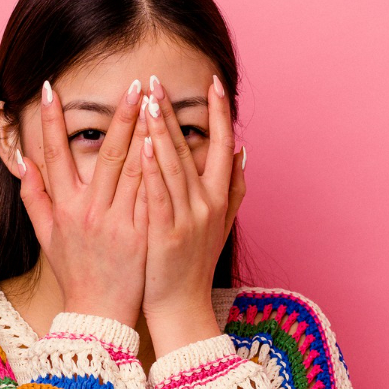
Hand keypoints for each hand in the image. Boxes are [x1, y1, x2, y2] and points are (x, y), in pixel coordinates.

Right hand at [16, 77, 150, 328]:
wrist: (99, 315)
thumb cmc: (76, 274)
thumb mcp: (46, 237)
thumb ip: (34, 198)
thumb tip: (23, 163)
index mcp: (64, 208)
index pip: (54, 155)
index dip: (50, 121)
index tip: (50, 89)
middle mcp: (89, 212)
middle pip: (105, 154)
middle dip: (119, 116)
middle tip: (133, 84)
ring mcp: (117, 223)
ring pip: (134, 169)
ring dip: (146, 132)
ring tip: (156, 102)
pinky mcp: (142, 234)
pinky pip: (153, 194)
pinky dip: (160, 167)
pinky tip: (169, 143)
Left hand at [139, 73, 246, 356]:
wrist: (181, 307)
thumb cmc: (194, 264)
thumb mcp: (222, 225)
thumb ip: (235, 187)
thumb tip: (244, 150)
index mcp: (220, 199)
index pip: (223, 145)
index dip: (220, 113)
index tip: (214, 82)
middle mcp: (208, 204)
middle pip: (193, 149)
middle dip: (174, 113)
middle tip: (158, 80)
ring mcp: (188, 219)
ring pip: (174, 166)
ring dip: (161, 131)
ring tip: (148, 100)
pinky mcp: (166, 233)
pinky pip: (159, 195)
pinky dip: (152, 169)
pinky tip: (143, 145)